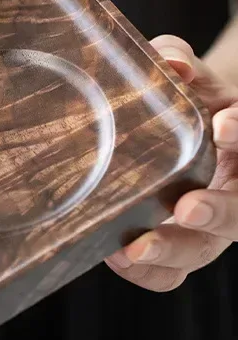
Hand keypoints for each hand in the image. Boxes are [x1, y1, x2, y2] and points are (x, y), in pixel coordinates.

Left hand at [106, 35, 237, 290]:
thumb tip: (169, 63)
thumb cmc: (191, 104)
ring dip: (172, 252)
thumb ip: (180, 62)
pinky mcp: (178, 251)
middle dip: (220, 213)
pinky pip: (169, 277)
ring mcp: (208, 229)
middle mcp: (234, 193)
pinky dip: (145, 272)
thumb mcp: (192, 79)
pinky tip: (113, 255)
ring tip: (136, 248)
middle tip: (188, 207)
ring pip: (202, 253)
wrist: (188, 136)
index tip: (224, 123)